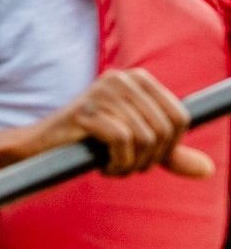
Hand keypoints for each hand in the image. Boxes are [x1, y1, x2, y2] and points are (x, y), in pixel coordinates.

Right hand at [43, 69, 212, 177]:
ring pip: (145, 138)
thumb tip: (207, 169)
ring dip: (132, 164)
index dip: (171, 147)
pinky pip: (123, 142)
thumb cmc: (90, 144)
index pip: (180, 117)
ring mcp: (103, 92)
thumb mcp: (137, 146)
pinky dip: (117, 163)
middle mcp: (122, 79)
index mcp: (138, 79)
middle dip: (151, 159)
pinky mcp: (86, 110)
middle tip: (128, 167)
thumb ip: (170, 153)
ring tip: (113, 166)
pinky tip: (104, 166)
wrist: (41, 148)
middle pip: (164, 129)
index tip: (147, 158)